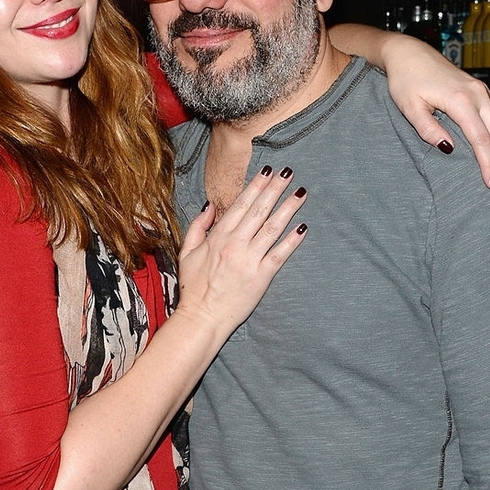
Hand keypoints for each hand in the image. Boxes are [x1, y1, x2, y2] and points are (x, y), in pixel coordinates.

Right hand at [175, 167, 306, 333]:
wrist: (202, 318)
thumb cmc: (194, 287)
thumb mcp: (187, 252)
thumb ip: (198, 227)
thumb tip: (210, 206)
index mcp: (218, 237)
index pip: (241, 205)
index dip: (256, 186)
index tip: (268, 171)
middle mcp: (235, 244)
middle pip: (259, 210)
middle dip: (275, 189)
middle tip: (289, 172)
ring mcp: (249, 260)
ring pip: (272, 228)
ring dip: (287, 208)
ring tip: (300, 193)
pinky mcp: (261, 277)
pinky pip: (280, 255)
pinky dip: (292, 240)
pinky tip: (302, 227)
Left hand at [381, 35, 489, 188]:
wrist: (409, 53)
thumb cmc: (406, 79)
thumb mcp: (409, 107)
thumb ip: (428, 129)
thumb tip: (448, 148)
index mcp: (460, 100)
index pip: (480, 139)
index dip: (488, 162)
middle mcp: (477, 94)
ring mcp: (481, 91)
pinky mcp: (480, 90)